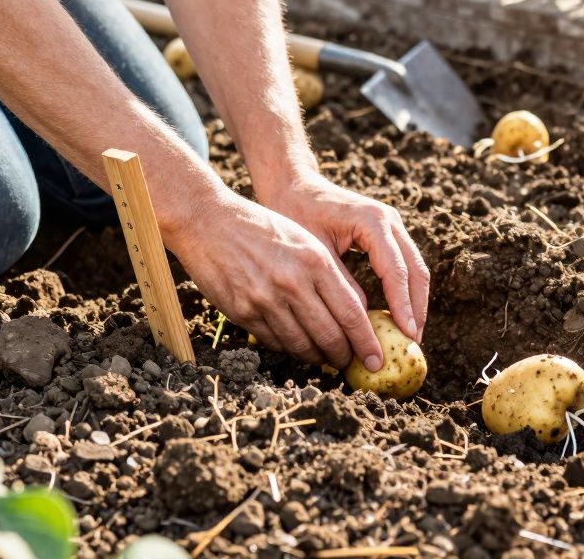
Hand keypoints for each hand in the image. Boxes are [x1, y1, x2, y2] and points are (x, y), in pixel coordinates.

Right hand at [166, 189, 382, 369]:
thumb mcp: (303, 240)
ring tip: (325, 358)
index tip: (375, 359)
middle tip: (350, 363)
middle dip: (344, 356)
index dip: (366, 342)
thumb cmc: (262, 227)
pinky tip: (296, 346)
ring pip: (301, 345)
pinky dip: (289, 349)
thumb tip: (354, 313)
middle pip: (329, 335)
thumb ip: (328, 275)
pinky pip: (274, 342)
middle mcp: (292, 282)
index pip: (350, 313)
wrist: (208, 220)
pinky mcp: (242, 312)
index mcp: (314, 261)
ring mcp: (265, 300)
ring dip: (317, 357)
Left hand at [261, 173, 428, 341]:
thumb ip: (341, 283)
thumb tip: (362, 320)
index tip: (407, 333)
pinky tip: (400, 315)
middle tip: (413, 341)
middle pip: (416, 270)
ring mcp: (393, 225)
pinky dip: (406, 291)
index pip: (396, 270)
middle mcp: (390, 220)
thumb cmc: (297, 213)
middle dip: (417, 308)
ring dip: (415, 302)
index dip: (403, 305)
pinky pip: (406, 265)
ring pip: (416, 268)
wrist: (294, 185)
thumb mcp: (315, 252)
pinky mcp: (389, 233)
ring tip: (410, 334)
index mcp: (372, 220)